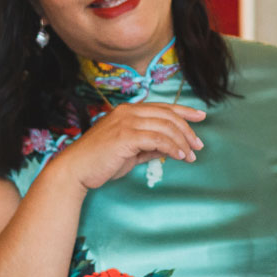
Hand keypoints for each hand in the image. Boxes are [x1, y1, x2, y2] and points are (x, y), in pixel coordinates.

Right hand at [56, 102, 206, 190]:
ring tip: (190, 156)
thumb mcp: (130, 152)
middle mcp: (128, 112)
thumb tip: (170, 148)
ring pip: (165, 127)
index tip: (201, 117)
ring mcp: (126, 122)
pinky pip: (157, 140)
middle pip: (168, 116)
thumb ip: (149, 147)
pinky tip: (179, 156)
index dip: (184, 110)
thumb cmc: (100, 161)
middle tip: (198, 146)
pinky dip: (171, 147)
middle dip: (187, 131)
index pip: (163, 107)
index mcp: (128, 111)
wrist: (75, 169)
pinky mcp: (126, 136)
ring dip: (182, 142)